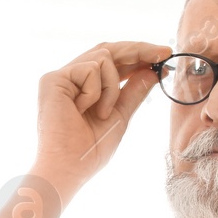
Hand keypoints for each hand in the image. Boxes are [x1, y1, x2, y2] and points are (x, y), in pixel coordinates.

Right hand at [30, 40, 172, 200]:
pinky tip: (83, 110)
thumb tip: (153, 70)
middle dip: (139, 49)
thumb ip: (134, 92)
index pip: (114, 61)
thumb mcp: (120, 116)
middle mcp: (71, 78)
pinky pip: (90, 68)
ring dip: (113, 87)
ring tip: (102, 113)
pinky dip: (96, 91)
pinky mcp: (52, 80)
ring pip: (103, 57)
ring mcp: (61, 78)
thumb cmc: (90, 151)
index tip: (164, 55)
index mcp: (86, 88)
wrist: (68, 168)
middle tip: (164, 52)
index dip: (139, 54)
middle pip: (109, 49)